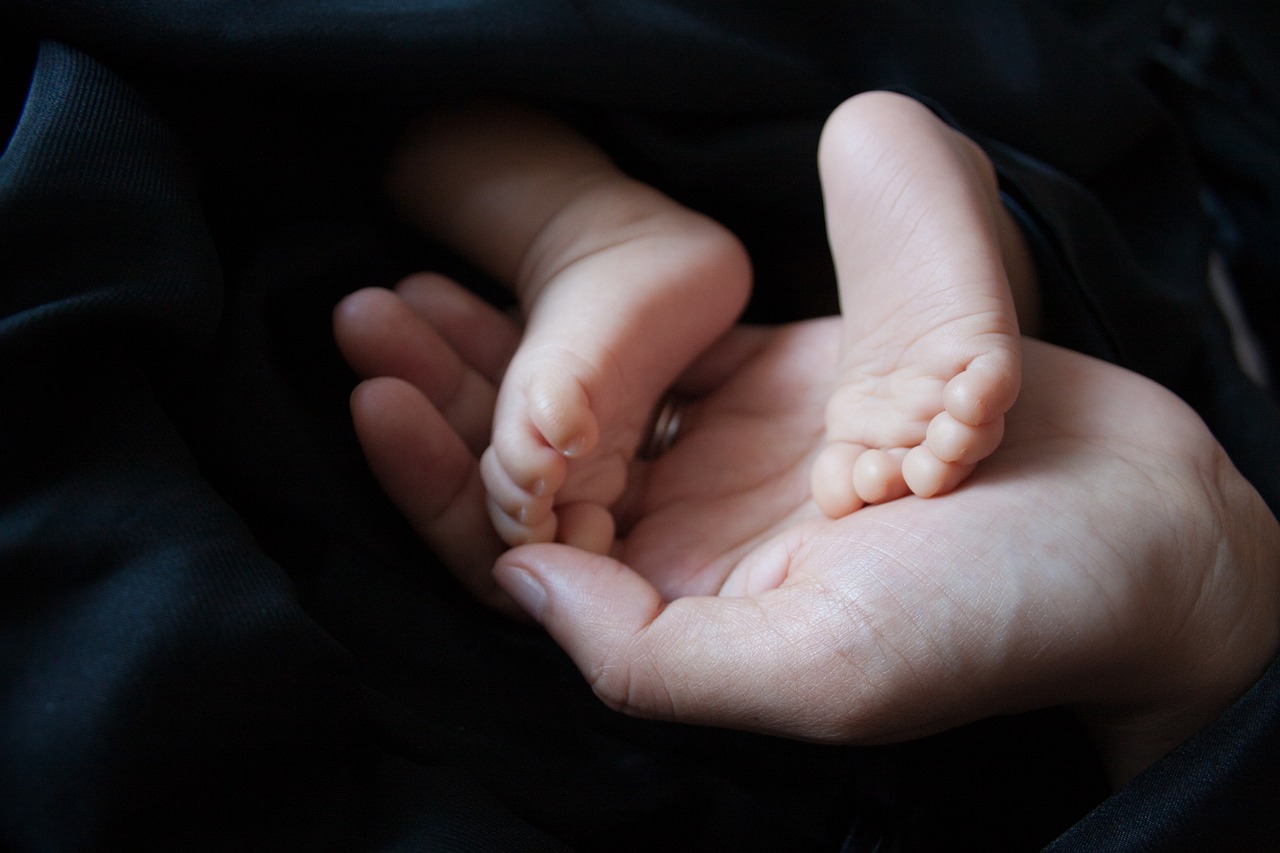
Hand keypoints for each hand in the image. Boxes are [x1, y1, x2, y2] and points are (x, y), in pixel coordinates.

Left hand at [334, 275, 1279, 785]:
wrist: (1132, 527)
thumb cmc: (998, 615)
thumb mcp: (825, 669)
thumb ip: (654, 655)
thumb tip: (520, 587)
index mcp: (680, 624)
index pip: (515, 569)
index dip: (435, 492)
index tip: (377, 400)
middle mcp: (687, 549)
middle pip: (528, 478)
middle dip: (441, 399)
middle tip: (364, 311)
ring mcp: (727, 465)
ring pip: (579, 408)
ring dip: (498, 348)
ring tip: (417, 282)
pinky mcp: (773, 391)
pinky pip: (655, 352)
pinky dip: (591, 316)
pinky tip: (536, 273)